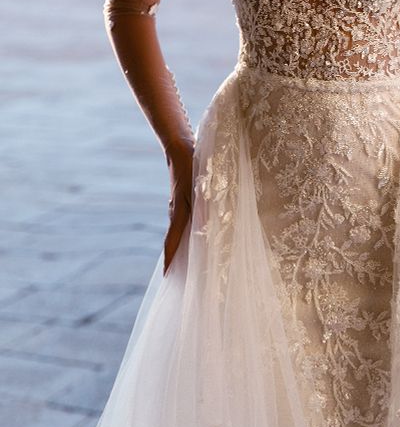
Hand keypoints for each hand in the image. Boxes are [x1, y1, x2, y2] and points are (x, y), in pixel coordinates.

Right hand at [163, 138, 194, 275]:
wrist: (180, 147)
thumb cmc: (193, 166)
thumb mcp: (200, 187)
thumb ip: (202, 208)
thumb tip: (206, 229)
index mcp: (178, 213)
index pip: (171, 243)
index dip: (169, 261)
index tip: (166, 277)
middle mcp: (175, 213)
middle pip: (174, 241)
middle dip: (176, 259)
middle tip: (181, 278)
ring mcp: (177, 207)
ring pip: (179, 232)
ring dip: (182, 247)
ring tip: (189, 264)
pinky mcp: (181, 201)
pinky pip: (182, 223)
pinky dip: (186, 234)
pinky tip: (195, 237)